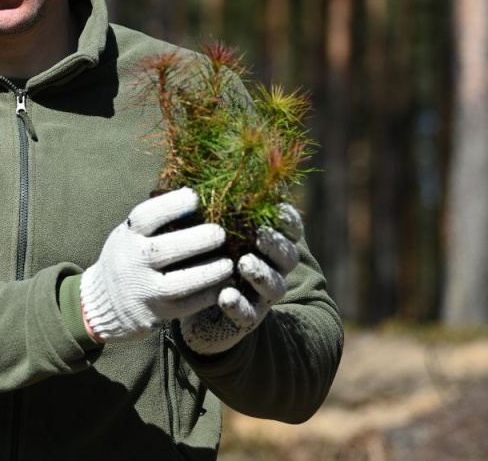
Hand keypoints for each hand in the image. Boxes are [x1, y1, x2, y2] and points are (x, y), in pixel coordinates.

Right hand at [79, 188, 232, 342]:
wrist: (105, 302)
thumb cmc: (128, 258)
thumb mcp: (131, 235)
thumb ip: (155, 222)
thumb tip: (195, 197)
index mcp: (126, 236)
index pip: (145, 216)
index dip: (171, 204)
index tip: (195, 197)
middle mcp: (130, 263)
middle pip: (163, 250)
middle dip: (197, 239)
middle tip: (220, 233)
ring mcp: (142, 290)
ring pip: (178, 283)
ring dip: (208, 272)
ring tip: (228, 262)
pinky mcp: (154, 314)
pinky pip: (186, 306)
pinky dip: (208, 295)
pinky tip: (223, 284)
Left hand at [179, 204, 303, 355]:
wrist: (197, 307)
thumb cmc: (207, 258)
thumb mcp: (213, 231)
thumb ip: (219, 207)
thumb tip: (209, 169)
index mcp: (268, 245)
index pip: (290, 231)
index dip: (289, 220)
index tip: (279, 208)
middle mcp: (272, 269)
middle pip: (288, 257)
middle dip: (275, 244)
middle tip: (260, 234)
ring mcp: (262, 296)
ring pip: (274, 287)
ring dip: (261, 274)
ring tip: (244, 263)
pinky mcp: (246, 319)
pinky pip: (247, 314)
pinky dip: (238, 304)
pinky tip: (225, 296)